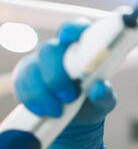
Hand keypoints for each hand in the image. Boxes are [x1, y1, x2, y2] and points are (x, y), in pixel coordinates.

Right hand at [12, 18, 116, 148]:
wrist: (74, 120)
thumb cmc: (92, 102)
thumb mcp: (104, 102)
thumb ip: (105, 95)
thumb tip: (99, 88)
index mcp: (83, 50)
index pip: (77, 29)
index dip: (72, 29)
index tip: (69, 38)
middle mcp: (60, 51)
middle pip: (50, 50)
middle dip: (57, 76)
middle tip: (69, 96)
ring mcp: (40, 62)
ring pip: (33, 69)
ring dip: (45, 93)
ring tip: (58, 110)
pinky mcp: (24, 76)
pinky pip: (22, 84)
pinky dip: (34, 101)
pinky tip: (45, 110)